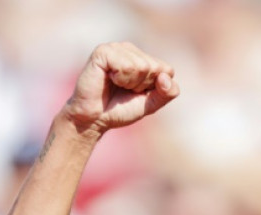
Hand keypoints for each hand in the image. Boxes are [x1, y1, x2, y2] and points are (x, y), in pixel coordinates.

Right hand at [61, 42, 179, 135]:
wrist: (92, 119)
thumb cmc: (119, 109)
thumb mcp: (150, 104)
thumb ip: (167, 93)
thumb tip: (165, 77)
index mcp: (142, 58)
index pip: (167, 70)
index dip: (154, 88)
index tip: (136, 93)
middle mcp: (129, 49)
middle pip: (154, 68)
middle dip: (141, 86)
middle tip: (123, 90)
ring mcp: (116, 48)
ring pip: (141, 66)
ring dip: (129, 83)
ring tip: (115, 85)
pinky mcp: (103, 51)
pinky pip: (126, 66)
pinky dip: (120, 79)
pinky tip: (108, 79)